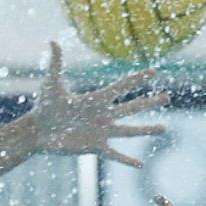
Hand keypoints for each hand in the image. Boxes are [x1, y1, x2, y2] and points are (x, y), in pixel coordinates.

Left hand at [29, 42, 168, 167]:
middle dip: (149, 103)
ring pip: (128, 131)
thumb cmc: (45, 106)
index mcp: (95, 99)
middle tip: (167, 96)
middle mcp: (102, 115)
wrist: (37, 130)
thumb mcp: (51, 84)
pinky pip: (114, 155)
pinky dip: (126, 160)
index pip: (120, 86)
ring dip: (146, 130)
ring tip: (164, 128)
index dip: (136, 78)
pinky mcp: (94, 147)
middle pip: (131, 107)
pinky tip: (140, 164)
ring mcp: (100, 131)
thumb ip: (55, 64)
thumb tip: (52, 40)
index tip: (154, 71)